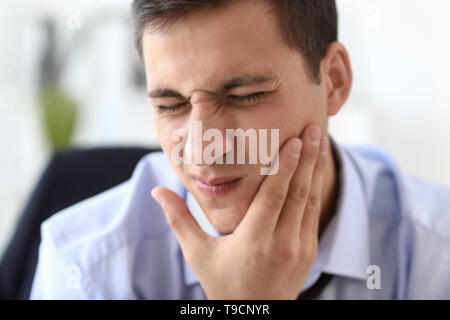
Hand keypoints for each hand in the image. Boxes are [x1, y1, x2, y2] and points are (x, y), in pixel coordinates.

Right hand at [151, 125, 328, 298]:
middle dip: (307, 158)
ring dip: (315, 169)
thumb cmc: (222, 282)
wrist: (254, 315)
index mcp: (253, 242)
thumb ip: (179, 220)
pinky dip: (315, 187)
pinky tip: (315, 169)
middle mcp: (281, 244)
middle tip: (314, 129)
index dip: (285, 167)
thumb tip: (156, 192)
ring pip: (310, 200)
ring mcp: (299, 248)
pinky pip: (313, 213)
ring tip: (319, 141)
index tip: (295, 141)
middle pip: (298, 193)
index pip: (273, 197)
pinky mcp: (308, 251)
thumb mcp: (197, 253)